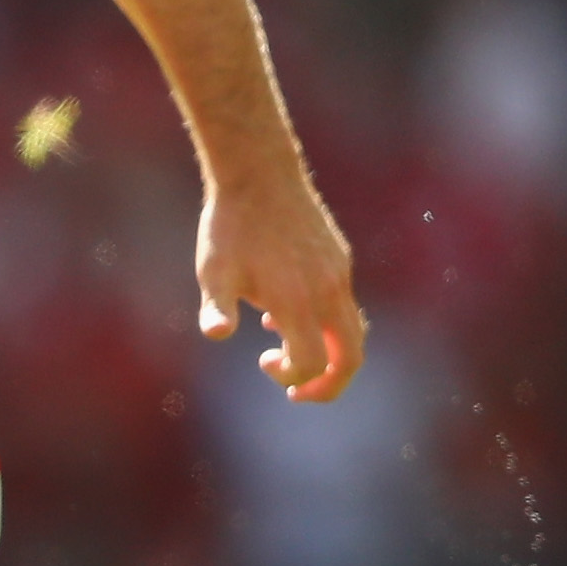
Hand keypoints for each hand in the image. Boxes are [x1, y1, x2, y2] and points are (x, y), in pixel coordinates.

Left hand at [198, 172, 361, 403]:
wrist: (259, 174)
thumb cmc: (229, 226)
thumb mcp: (213, 270)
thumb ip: (217, 307)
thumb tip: (216, 333)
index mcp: (298, 302)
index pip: (314, 364)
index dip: (292, 378)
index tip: (264, 362)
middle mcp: (328, 291)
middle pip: (352, 357)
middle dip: (328, 384)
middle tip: (296, 391)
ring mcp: (339, 274)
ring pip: (352, 330)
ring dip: (326, 350)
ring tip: (280, 342)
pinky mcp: (340, 259)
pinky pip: (344, 303)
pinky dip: (324, 322)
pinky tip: (282, 311)